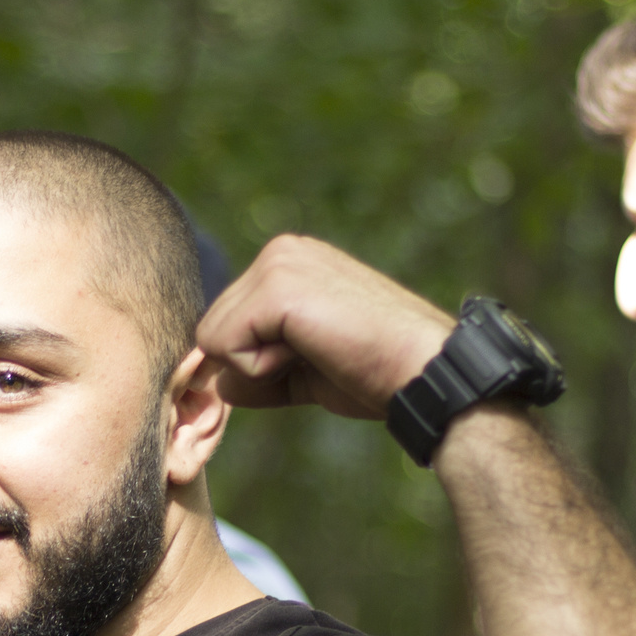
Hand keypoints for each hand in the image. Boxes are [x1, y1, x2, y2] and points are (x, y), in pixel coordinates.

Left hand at [196, 234, 454, 417]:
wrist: (422, 372)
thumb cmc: (376, 373)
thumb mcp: (306, 368)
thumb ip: (260, 365)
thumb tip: (218, 383)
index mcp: (289, 262)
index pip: (229, 324)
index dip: (259, 362)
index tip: (318, 359)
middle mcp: (279, 251)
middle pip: (213, 331)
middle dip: (254, 365)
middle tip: (319, 359)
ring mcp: (277, 263)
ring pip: (213, 339)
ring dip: (259, 368)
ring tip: (317, 354)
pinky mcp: (275, 288)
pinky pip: (222, 347)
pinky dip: (260, 370)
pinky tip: (311, 354)